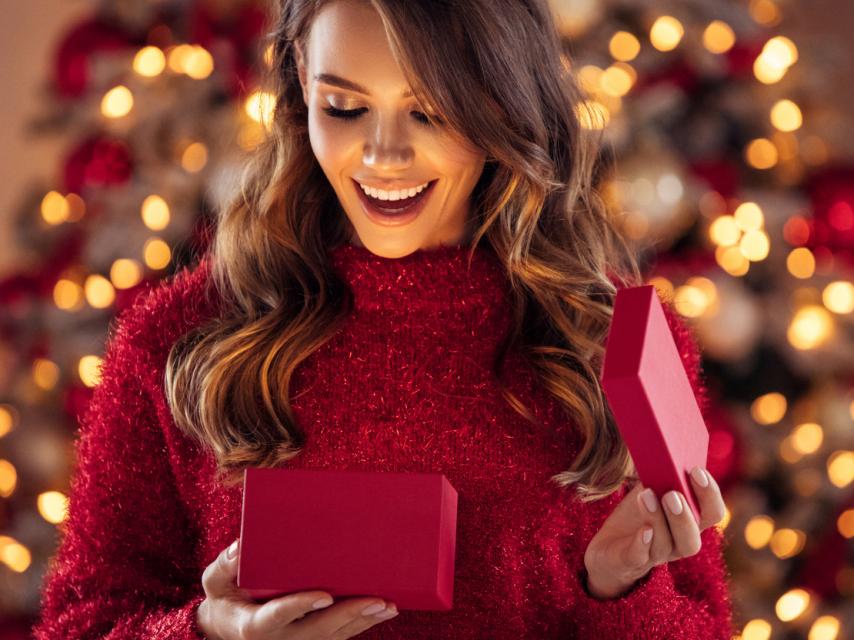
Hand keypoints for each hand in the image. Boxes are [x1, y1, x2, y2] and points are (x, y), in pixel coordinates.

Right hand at [197, 538, 398, 638]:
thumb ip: (225, 565)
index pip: (279, 615)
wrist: (226, 626)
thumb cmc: (224, 596)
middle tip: (376, 599)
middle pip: (317, 630)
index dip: (301, 605)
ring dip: (361, 621)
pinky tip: (382, 611)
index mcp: (253, 625)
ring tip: (388, 605)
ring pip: (332, 636)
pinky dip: (360, 624)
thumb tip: (240, 547)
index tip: (324, 595)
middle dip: (348, 615)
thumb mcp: (215, 580)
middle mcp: (278, 639)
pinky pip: (336, 636)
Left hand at [583, 466, 725, 599]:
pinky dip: (643, 543)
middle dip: (684, 514)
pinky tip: (643, 530)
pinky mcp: (630, 561)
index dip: (709, 494)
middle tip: (672, 493)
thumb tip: (660, 444)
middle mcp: (678, 542)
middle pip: (692, 536)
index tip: (696, 471)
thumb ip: (659, 475)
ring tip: (646, 495)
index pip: (712, 513)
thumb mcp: (649, 491)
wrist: (609, 549)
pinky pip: (639, 556)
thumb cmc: (636, 515)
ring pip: (667, 544)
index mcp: (690, 523)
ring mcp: (655, 554)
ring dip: (658, 519)